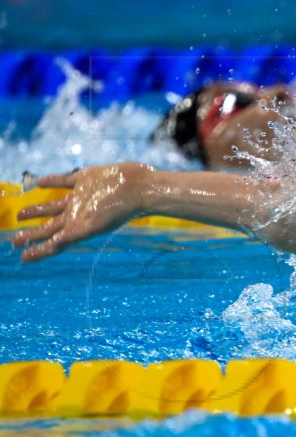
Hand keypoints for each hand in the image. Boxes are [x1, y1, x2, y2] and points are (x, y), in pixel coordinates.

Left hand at [13, 162, 151, 261]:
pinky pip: (62, 181)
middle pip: (49, 227)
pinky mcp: (85, 179)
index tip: (22, 257)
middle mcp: (77, 213)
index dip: (38, 251)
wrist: (139, 189)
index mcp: (78, 227)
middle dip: (32, 234)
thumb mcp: (93, 225)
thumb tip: (52, 245)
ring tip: (21, 215)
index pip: (54, 242)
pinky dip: (49, 182)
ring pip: (52, 206)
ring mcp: (80, 196)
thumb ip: (72, 235)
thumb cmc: (119, 209)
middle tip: (15, 241)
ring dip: (37, 210)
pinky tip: (39, 183)